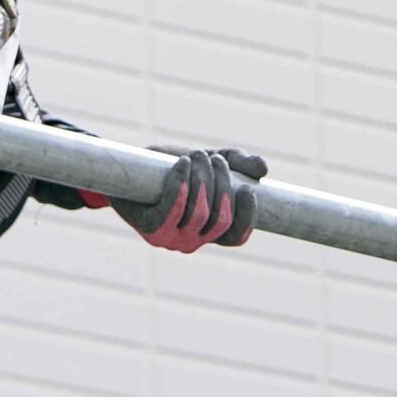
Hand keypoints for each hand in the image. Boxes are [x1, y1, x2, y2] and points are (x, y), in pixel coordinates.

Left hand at [101, 146, 266, 252]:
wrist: (133, 165)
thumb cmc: (175, 166)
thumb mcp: (213, 160)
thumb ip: (240, 163)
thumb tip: (263, 169)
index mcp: (210, 231)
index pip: (236, 237)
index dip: (246, 218)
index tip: (249, 190)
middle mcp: (192, 240)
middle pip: (219, 220)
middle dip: (222, 184)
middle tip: (213, 159)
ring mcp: (169, 237)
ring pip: (198, 213)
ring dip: (201, 178)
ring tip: (196, 155)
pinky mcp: (149, 227)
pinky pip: (170, 211)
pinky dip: (180, 184)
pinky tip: (182, 164)